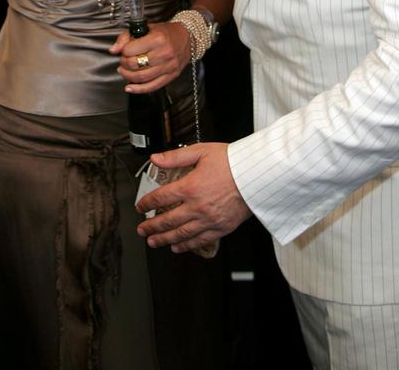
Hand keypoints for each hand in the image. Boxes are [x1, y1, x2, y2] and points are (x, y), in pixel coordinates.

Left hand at [110, 21, 190, 91]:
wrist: (187, 37)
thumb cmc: (166, 32)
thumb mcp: (146, 28)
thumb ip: (126, 37)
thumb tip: (114, 50)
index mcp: (158, 39)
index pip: (131, 50)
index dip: (123, 51)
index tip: (123, 50)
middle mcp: (164, 53)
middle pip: (135, 64)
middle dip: (124, 64)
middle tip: (123, 61)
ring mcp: (169, 66)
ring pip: (142, 77)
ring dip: (128, 76)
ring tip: (124, 71)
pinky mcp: (171, 76)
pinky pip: (152, 86)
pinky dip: (138, 89)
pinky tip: (129, 87)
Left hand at [136, 142, 251, 251]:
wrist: (257, 175)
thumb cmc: (232, 162)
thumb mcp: (202, 151)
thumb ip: (176, 157)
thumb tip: (155, 159)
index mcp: (190, 186)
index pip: (161, 198)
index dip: (147, 203)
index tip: (141, 207)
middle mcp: (197, 206)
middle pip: (167, 220)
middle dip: (151, 226)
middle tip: (142, 230)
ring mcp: (209, 220)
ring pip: (181, 234)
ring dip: (164, 239)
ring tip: (153, 242)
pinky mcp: (221, 228)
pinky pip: (200, 241)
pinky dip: (186, 246)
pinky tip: (178, 247)